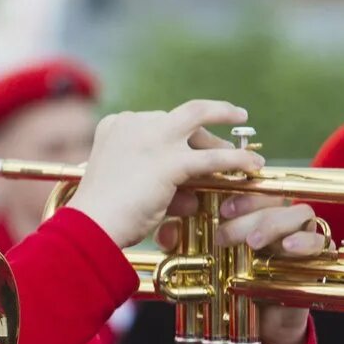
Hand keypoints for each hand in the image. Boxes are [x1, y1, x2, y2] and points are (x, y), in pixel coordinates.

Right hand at [64, 100, 263, 248]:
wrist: (91, 226)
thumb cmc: (104, 215)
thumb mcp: (131, 190)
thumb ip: (162, 185)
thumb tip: (194, 197)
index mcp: (116, 126)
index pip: (156, 122)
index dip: (179, 134)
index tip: (194, 140)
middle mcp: (134, 124)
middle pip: (180, 117)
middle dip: (208, 126)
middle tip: (229, 132)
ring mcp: (152, 139)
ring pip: (199, 119)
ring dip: (225, 128)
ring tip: (247, 143)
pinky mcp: (169, 161)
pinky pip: (211, 159)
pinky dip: (235, 160)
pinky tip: (252, 165)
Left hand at [158, 195, 326, 343]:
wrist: (261, 326)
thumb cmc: (236, 287)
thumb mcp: (207, 266)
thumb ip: (186, 248)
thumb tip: (166, 234)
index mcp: (255, 214)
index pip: (252, 188)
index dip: (238, 191)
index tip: (220, 208)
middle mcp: (280, 219)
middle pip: (273, 198)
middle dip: (248, 212)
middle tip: (224, 235)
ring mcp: (301, 235)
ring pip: (298, 213)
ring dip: (274, 224)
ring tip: (254, 242)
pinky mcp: (316, 256)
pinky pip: (319, 240)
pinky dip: (304, 242)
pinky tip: (286, 249)